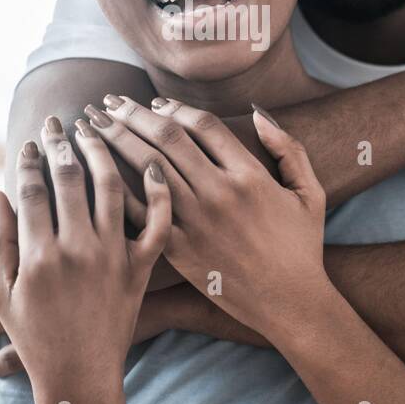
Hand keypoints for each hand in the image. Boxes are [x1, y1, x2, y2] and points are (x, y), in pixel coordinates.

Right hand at [0, 119, 170, 398]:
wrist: (81, 378)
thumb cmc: (35, 337)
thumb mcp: (3, 293)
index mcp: (39, 255)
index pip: (33, 188)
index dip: (28, 159)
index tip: (28, 140)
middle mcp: (78, 250)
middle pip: (70, 178)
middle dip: (60, 142)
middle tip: (57, 121)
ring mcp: (113, 258)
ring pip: (112, 188)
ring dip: (102, 151)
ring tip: (95, 130)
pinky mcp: (140, 269)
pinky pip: (157, 224)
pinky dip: (158, 192)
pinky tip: (152, 164)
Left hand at [87, 95, 329, 340]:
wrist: (290, 303)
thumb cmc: (302, 248)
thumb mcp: (310, 192)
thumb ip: (288, 148)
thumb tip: (257, 112)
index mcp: (250, 175)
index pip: (202, 125)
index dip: (174, 107)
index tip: (154, 101)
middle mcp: (219, 193)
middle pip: (167, 138)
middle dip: (133, 114)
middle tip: (108, 100)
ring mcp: (197, 222)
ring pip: (147, 168)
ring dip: (117, 140)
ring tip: (95, 123)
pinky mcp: (180, 250)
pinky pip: (141, 213)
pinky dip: (118, 189)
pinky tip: (97, 174)